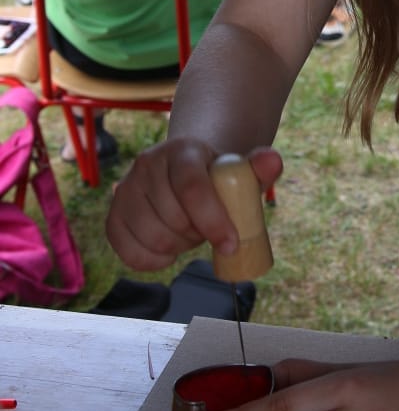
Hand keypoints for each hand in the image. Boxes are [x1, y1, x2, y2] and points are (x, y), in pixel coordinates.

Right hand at [106, 140, 281, 270]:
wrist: (189, 173)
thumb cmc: (219, 178)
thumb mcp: (242, 171)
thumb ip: (260, 167)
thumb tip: (272, 162)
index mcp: (182, 150)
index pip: (192, 188)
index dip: (212, 221)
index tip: (231, 244)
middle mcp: (147, 164)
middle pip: (172, 218)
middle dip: (197, 234)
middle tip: (206, 228)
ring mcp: (125, 189)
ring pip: (152, 237)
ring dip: (177, 246)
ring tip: (188, 233)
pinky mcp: (113, 215)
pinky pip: (127, 251)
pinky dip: (152, 260)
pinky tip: (168, 250)